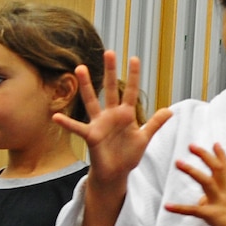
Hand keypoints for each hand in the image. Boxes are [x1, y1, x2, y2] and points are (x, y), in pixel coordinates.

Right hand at [52, 52, 172, 191]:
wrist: (116, 173)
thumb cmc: (128, 155)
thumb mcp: (144, 138)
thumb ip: (155, 123)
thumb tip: (169, 110)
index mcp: (126, 114)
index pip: (130, 91)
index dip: (133, 75)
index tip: (134, 58)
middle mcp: (111, 115)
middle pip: (110, 88)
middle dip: (110, 71)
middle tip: (109, 52)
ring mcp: (99, 124)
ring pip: (92, 100)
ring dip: (86, 85)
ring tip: (80, 68)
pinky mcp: (91, 136)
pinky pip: (77, 128)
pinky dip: (67, 123)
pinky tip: (56, 116)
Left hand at [166, 143, 225, 225]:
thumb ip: (214, 204)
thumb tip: (201, 201)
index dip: (221, 156)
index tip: (215, 143)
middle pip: (217, 169)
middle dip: (205, 156)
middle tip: (191, 146)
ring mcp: (220, 205)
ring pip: (207, 182)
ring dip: (192, 171)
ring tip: (178, 162)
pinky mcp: (214, 217)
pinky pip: (194, 210)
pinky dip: (179, 208)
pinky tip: (167, 206)